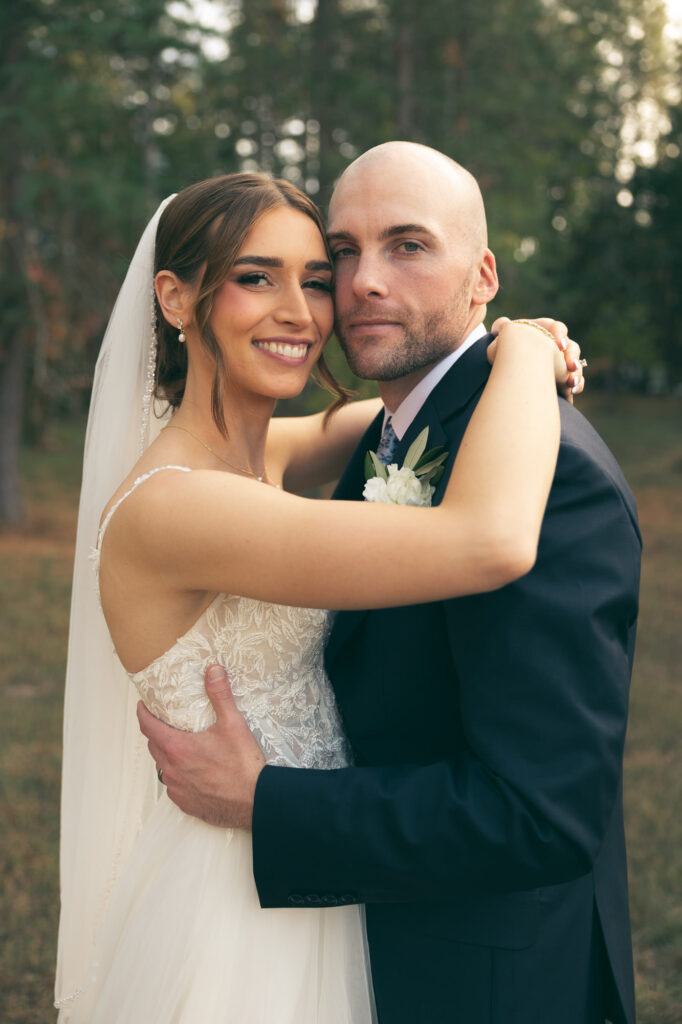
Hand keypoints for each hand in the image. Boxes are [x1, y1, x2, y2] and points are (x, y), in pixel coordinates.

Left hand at [137, 664, 265, 828]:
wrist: (255, 801)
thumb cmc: (243, 766)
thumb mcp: (233, 724)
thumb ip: (219, 695)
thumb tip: (212, 671)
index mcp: (177, 747)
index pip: (147, 726)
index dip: (142, 713)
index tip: (142, 705)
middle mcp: (171, 770)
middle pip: (153, 746)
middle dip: (156, 732)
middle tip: (165, 722)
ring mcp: (177, 789)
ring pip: (162, 767)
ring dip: (166, 754)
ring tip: (180, 745)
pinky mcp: (185, 803)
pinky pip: (173, 786)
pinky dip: (177, 775)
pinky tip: (192, 771)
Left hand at [490, 316, 584, 403]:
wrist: (512, 366)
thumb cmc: (511, 346)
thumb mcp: (506, 336)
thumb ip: (503, 328)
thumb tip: (500, 326)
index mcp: (547, 331)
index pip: (557, 328)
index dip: (559, 335)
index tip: (558, 345)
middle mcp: (560, 345)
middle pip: (572, 347)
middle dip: (572, 356)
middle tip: (569, 365)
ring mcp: (564, 362)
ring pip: (576, 365)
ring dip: (577, 373)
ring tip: (572, 382)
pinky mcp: (564, 378)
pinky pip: (576, 380)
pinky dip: (576, 385)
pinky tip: (572, 391)